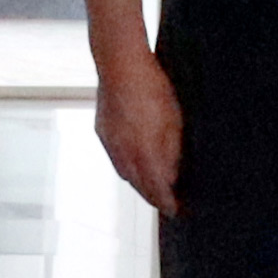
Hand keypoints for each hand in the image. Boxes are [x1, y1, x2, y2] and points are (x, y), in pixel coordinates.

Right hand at [94, 50, 182, 213]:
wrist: (121, 66)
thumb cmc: (152, 89)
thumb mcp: (173, 122)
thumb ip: (171, 152)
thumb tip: (171, 174)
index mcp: (143, 151)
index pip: (156, 187)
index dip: (166, 201)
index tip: (175, 211)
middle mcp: (123, 152)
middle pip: (137, 185)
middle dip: (151, 196)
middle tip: (164, 203)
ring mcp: (110, 142)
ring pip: (124, 172)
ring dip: (137, 183)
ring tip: (150, 185)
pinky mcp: (102, 131)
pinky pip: (114, 157)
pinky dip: (126, 165)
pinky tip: (133, 161)